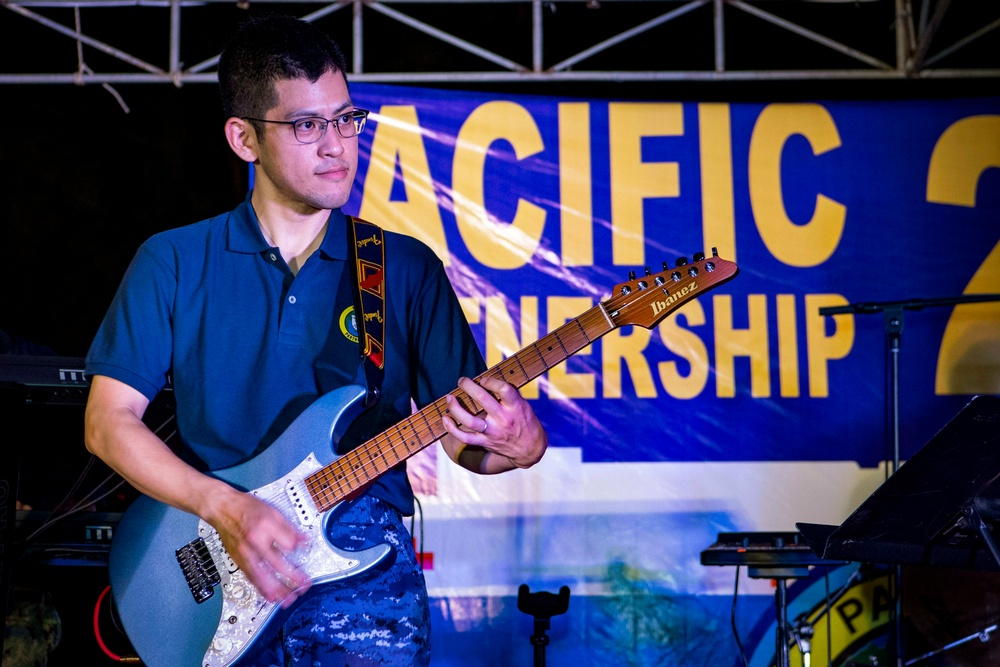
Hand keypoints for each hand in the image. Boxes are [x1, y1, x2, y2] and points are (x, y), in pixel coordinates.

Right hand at [207, 490, 311, 607]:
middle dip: (292, 578)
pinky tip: (270, 597)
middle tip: (303, 586)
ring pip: (263, 577)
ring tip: (288, 600)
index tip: (303, 550)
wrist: (223, 509)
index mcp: (266, 528)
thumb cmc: (246, 508)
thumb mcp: (272, 512)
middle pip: (277, 565)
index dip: (298, 548)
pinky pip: (252, 578)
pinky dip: (262, 589)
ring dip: (277, 590)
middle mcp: (255, 543)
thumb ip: (289, 528)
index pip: (288, 545)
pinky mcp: (239, 561)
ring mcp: (246, 554)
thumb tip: (304, 540)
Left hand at [442, 375, 546, 471]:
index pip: (503, 389)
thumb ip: (507, 394)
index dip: (490, 381)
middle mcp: (504, 419)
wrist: (529, 448)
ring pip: (469, 420)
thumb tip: (487, 380)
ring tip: (449, 397)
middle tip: (462, 381)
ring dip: (456, 408)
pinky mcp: (485, 442)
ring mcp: (493, 432)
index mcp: (515, 407)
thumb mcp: (522, 405)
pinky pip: (465, 437)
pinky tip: (445, 419)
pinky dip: (452, 429)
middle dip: (468, 386)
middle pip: (483, 399)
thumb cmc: (524, 421)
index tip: (483, 379)